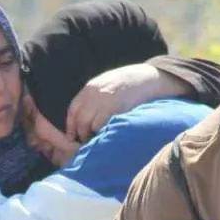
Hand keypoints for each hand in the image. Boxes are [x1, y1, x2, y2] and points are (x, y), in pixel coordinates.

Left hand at [66, 64, 187, 141]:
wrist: (149, 78)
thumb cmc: (129, 84)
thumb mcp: (107, 84)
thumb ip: (94, 97)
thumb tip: (84, 116)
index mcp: (90, 88)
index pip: (73, 109)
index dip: (71, 125)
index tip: (72, 136)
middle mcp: (94, 94)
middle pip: (80, 119)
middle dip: (81, 133)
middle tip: (86, 142)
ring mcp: (104, 101)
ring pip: (89, 125)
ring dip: (91, 135)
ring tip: (97, 140)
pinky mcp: (115, 109)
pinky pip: (101, 126)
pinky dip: (102, 133)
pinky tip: (107, 135)